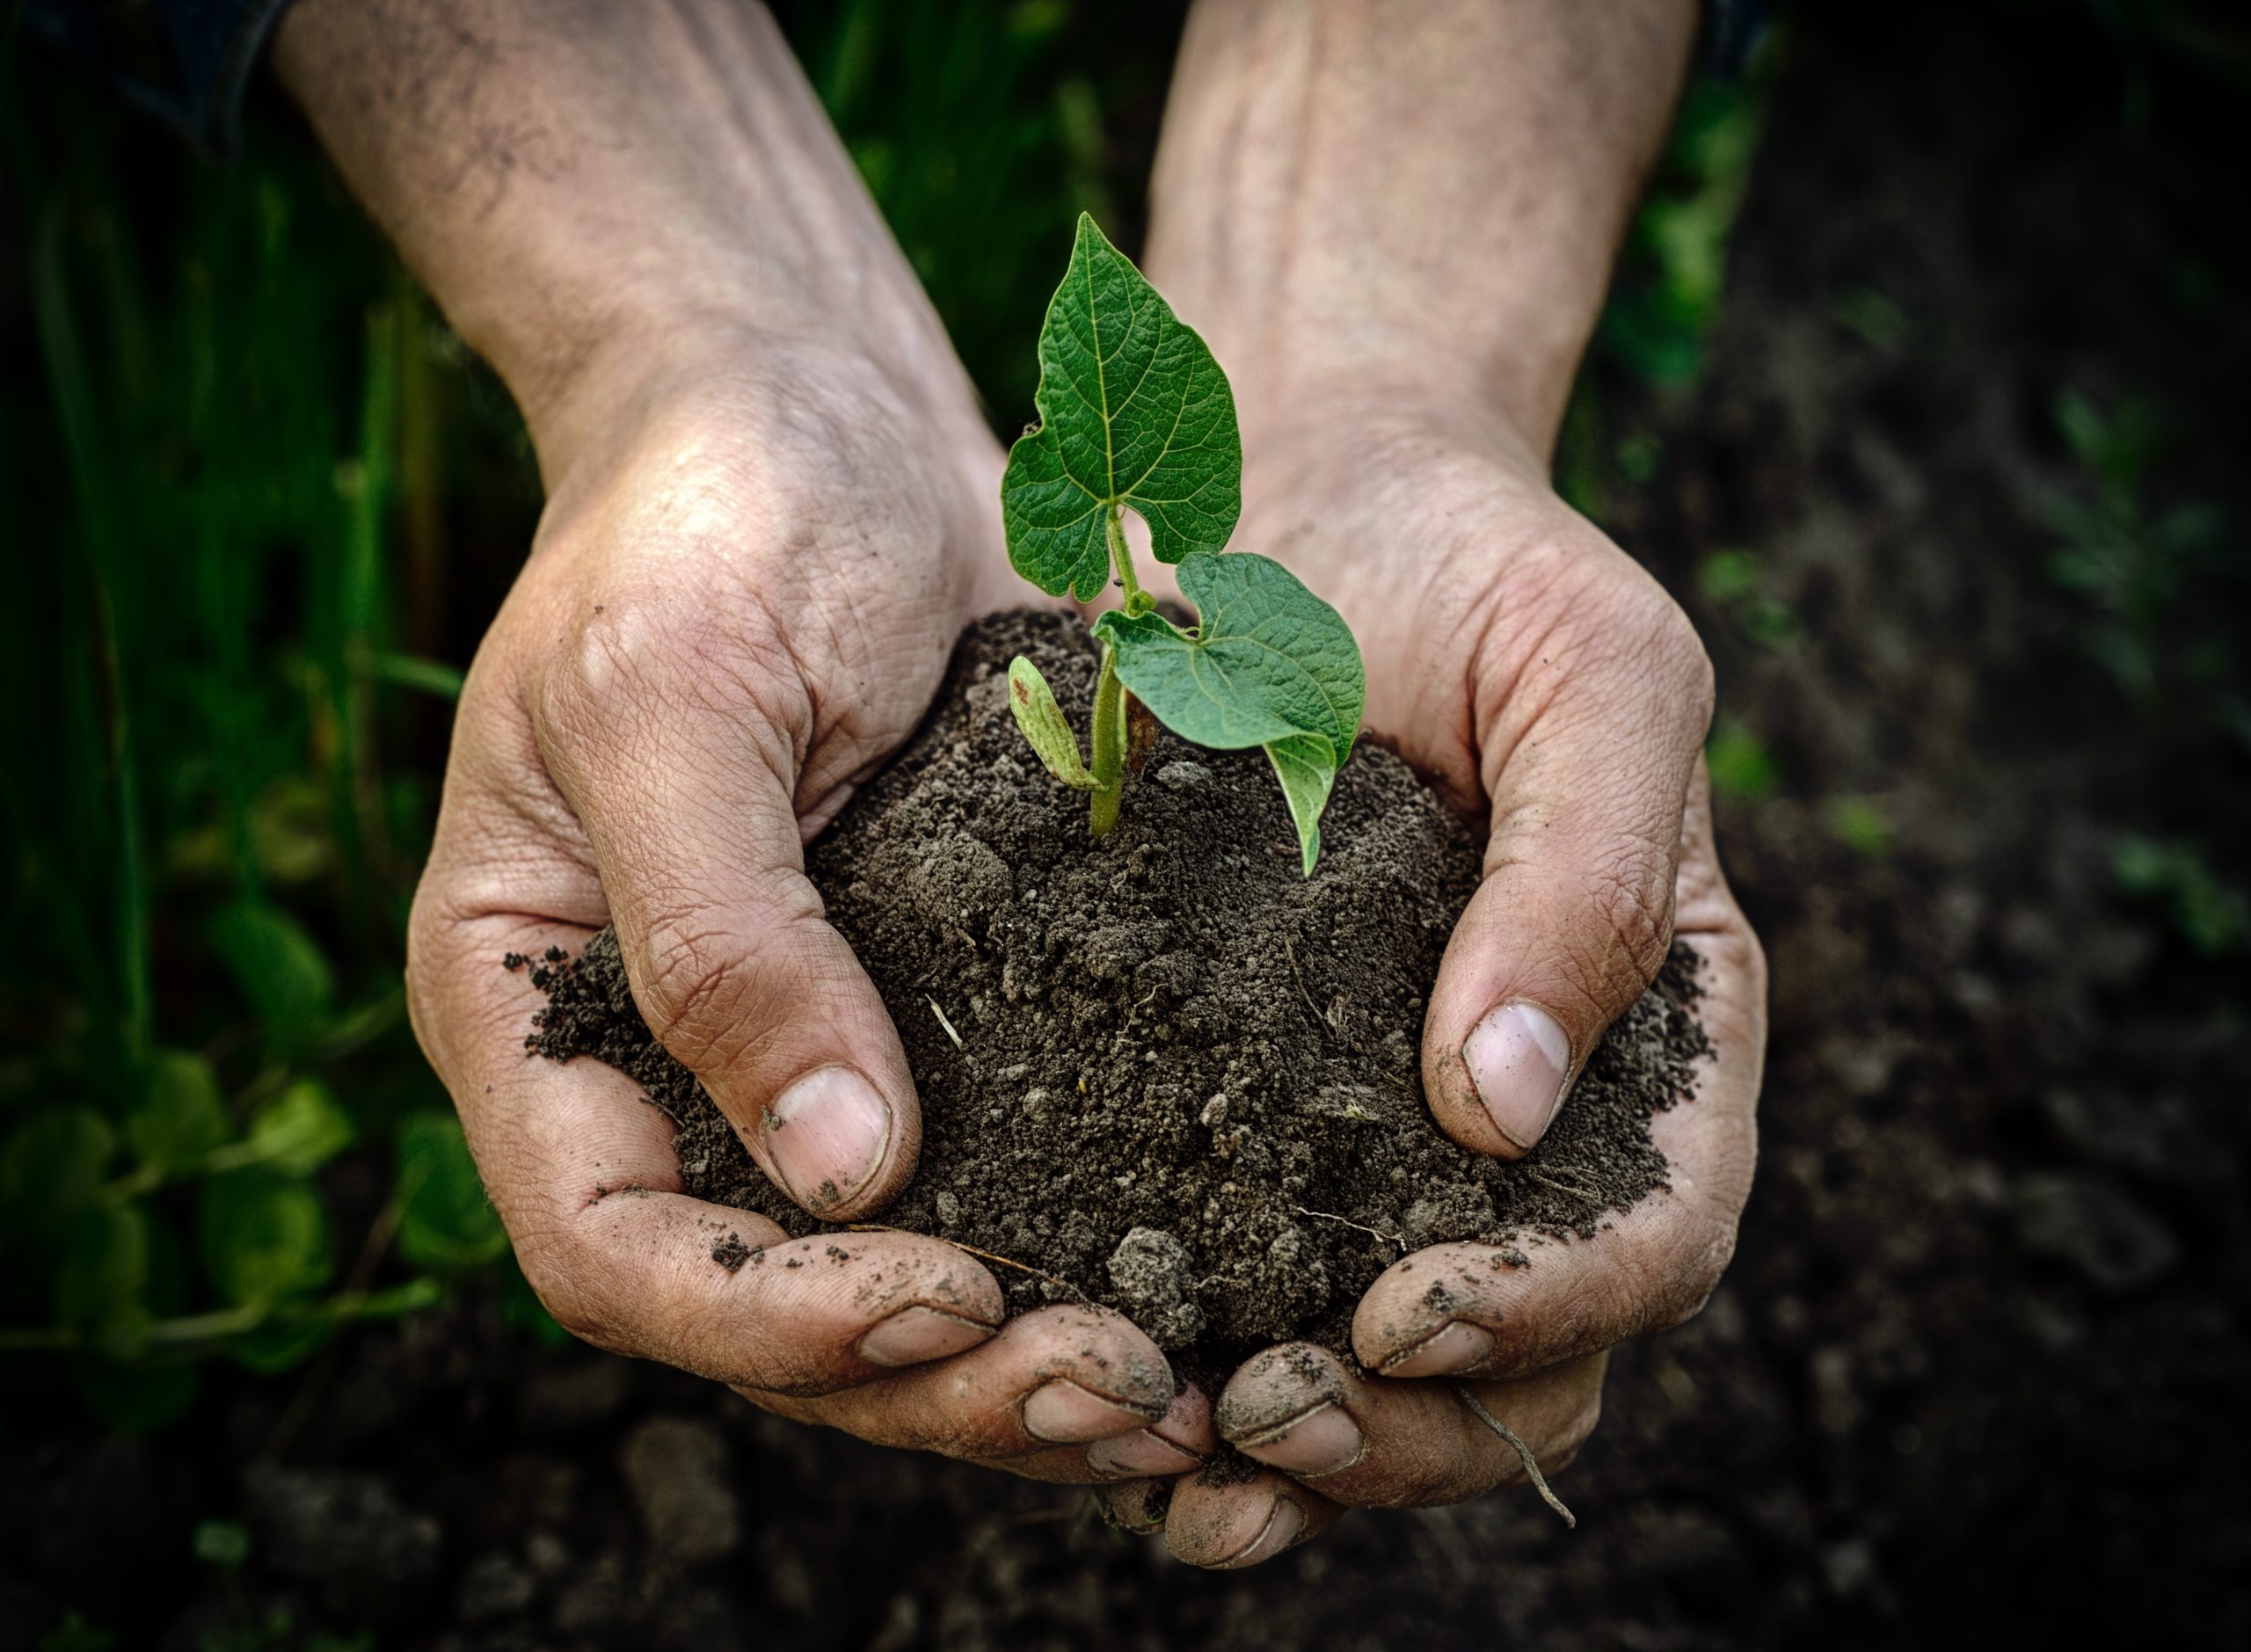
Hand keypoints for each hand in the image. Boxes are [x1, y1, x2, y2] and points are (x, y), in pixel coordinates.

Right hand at [405, 338, 1214, 1478]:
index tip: (941, 1304)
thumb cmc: (709, 514)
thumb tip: (838, 1176)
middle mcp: (662, 1056)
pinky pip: (998, 1165)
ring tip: (1179, 1391)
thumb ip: (722, 936)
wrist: (818, 399)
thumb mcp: (676, 697)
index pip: (619, 1244)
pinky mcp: (937, 1000)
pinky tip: (1205, 1278)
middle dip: (937, 1377)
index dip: (768, 1315)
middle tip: (1120, 1393)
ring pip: (894, 1267)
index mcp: (534, 1006)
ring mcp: (803, 1038)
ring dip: (1026, 1354)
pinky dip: (1086, 1240)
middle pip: (776, 1300)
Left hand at [1107, 407, 1764, 1563]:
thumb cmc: (1476, 568)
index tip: (1406, 1311)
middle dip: (1411, 1425)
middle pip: (1527, 1357)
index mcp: (1652, 1029)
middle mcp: (1526, 1111)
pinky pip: (1239, 1281)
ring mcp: (1380, 1127)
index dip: (1551, 1304)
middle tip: (1268, 1412)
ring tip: (1176, 1455)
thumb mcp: (1593, 672)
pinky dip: (1189, 1369)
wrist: (1301, 502)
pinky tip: (1102, 1399)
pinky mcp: (1239, 1106)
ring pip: (1386, 1368)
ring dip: (1296, 1447)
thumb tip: (1504, 1104)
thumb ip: (1590, 874)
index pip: (1653, 1228)